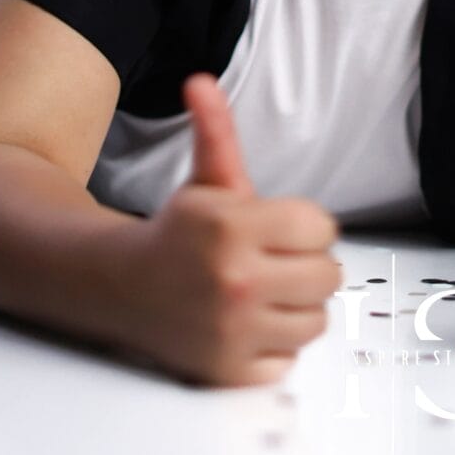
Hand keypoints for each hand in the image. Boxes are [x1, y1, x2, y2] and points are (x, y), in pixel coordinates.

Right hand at [127, 72, 343, 385]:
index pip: (322, 229)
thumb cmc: (179, 233)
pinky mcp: (229, 372)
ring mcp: (233, 330)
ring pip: (316, 320)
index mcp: (234, 226)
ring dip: (298, 306)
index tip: (283, 229)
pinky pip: (290, 359)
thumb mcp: (205, 179)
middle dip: (308, 265)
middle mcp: (236, 280)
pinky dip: (276, 345)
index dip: (307, 227)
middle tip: (278, 261)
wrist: (126, 288)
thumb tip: (201, 82)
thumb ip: (215, 129)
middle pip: (328, 276)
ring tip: (269, 291)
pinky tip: (252, 323)